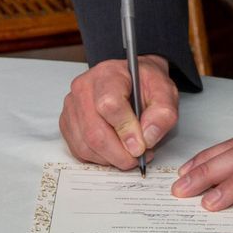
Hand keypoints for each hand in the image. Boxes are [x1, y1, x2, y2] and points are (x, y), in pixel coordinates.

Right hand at [59, 56, 177, 169]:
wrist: (133, 79)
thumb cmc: (145, 84)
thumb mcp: (165, 91)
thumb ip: (162, 113)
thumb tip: (147, 138)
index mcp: (107, 74)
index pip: (109, 105)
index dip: (125, 130)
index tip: (141, 146)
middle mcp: (83, 89)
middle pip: (94, 131)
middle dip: (119, 153)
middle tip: (139, 157)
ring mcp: (72, 107)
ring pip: (85, 145)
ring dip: (111, 158)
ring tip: (130, 153)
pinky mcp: (67, 123)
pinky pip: (79, 151)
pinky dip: (99, 158)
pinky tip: (115, 151)